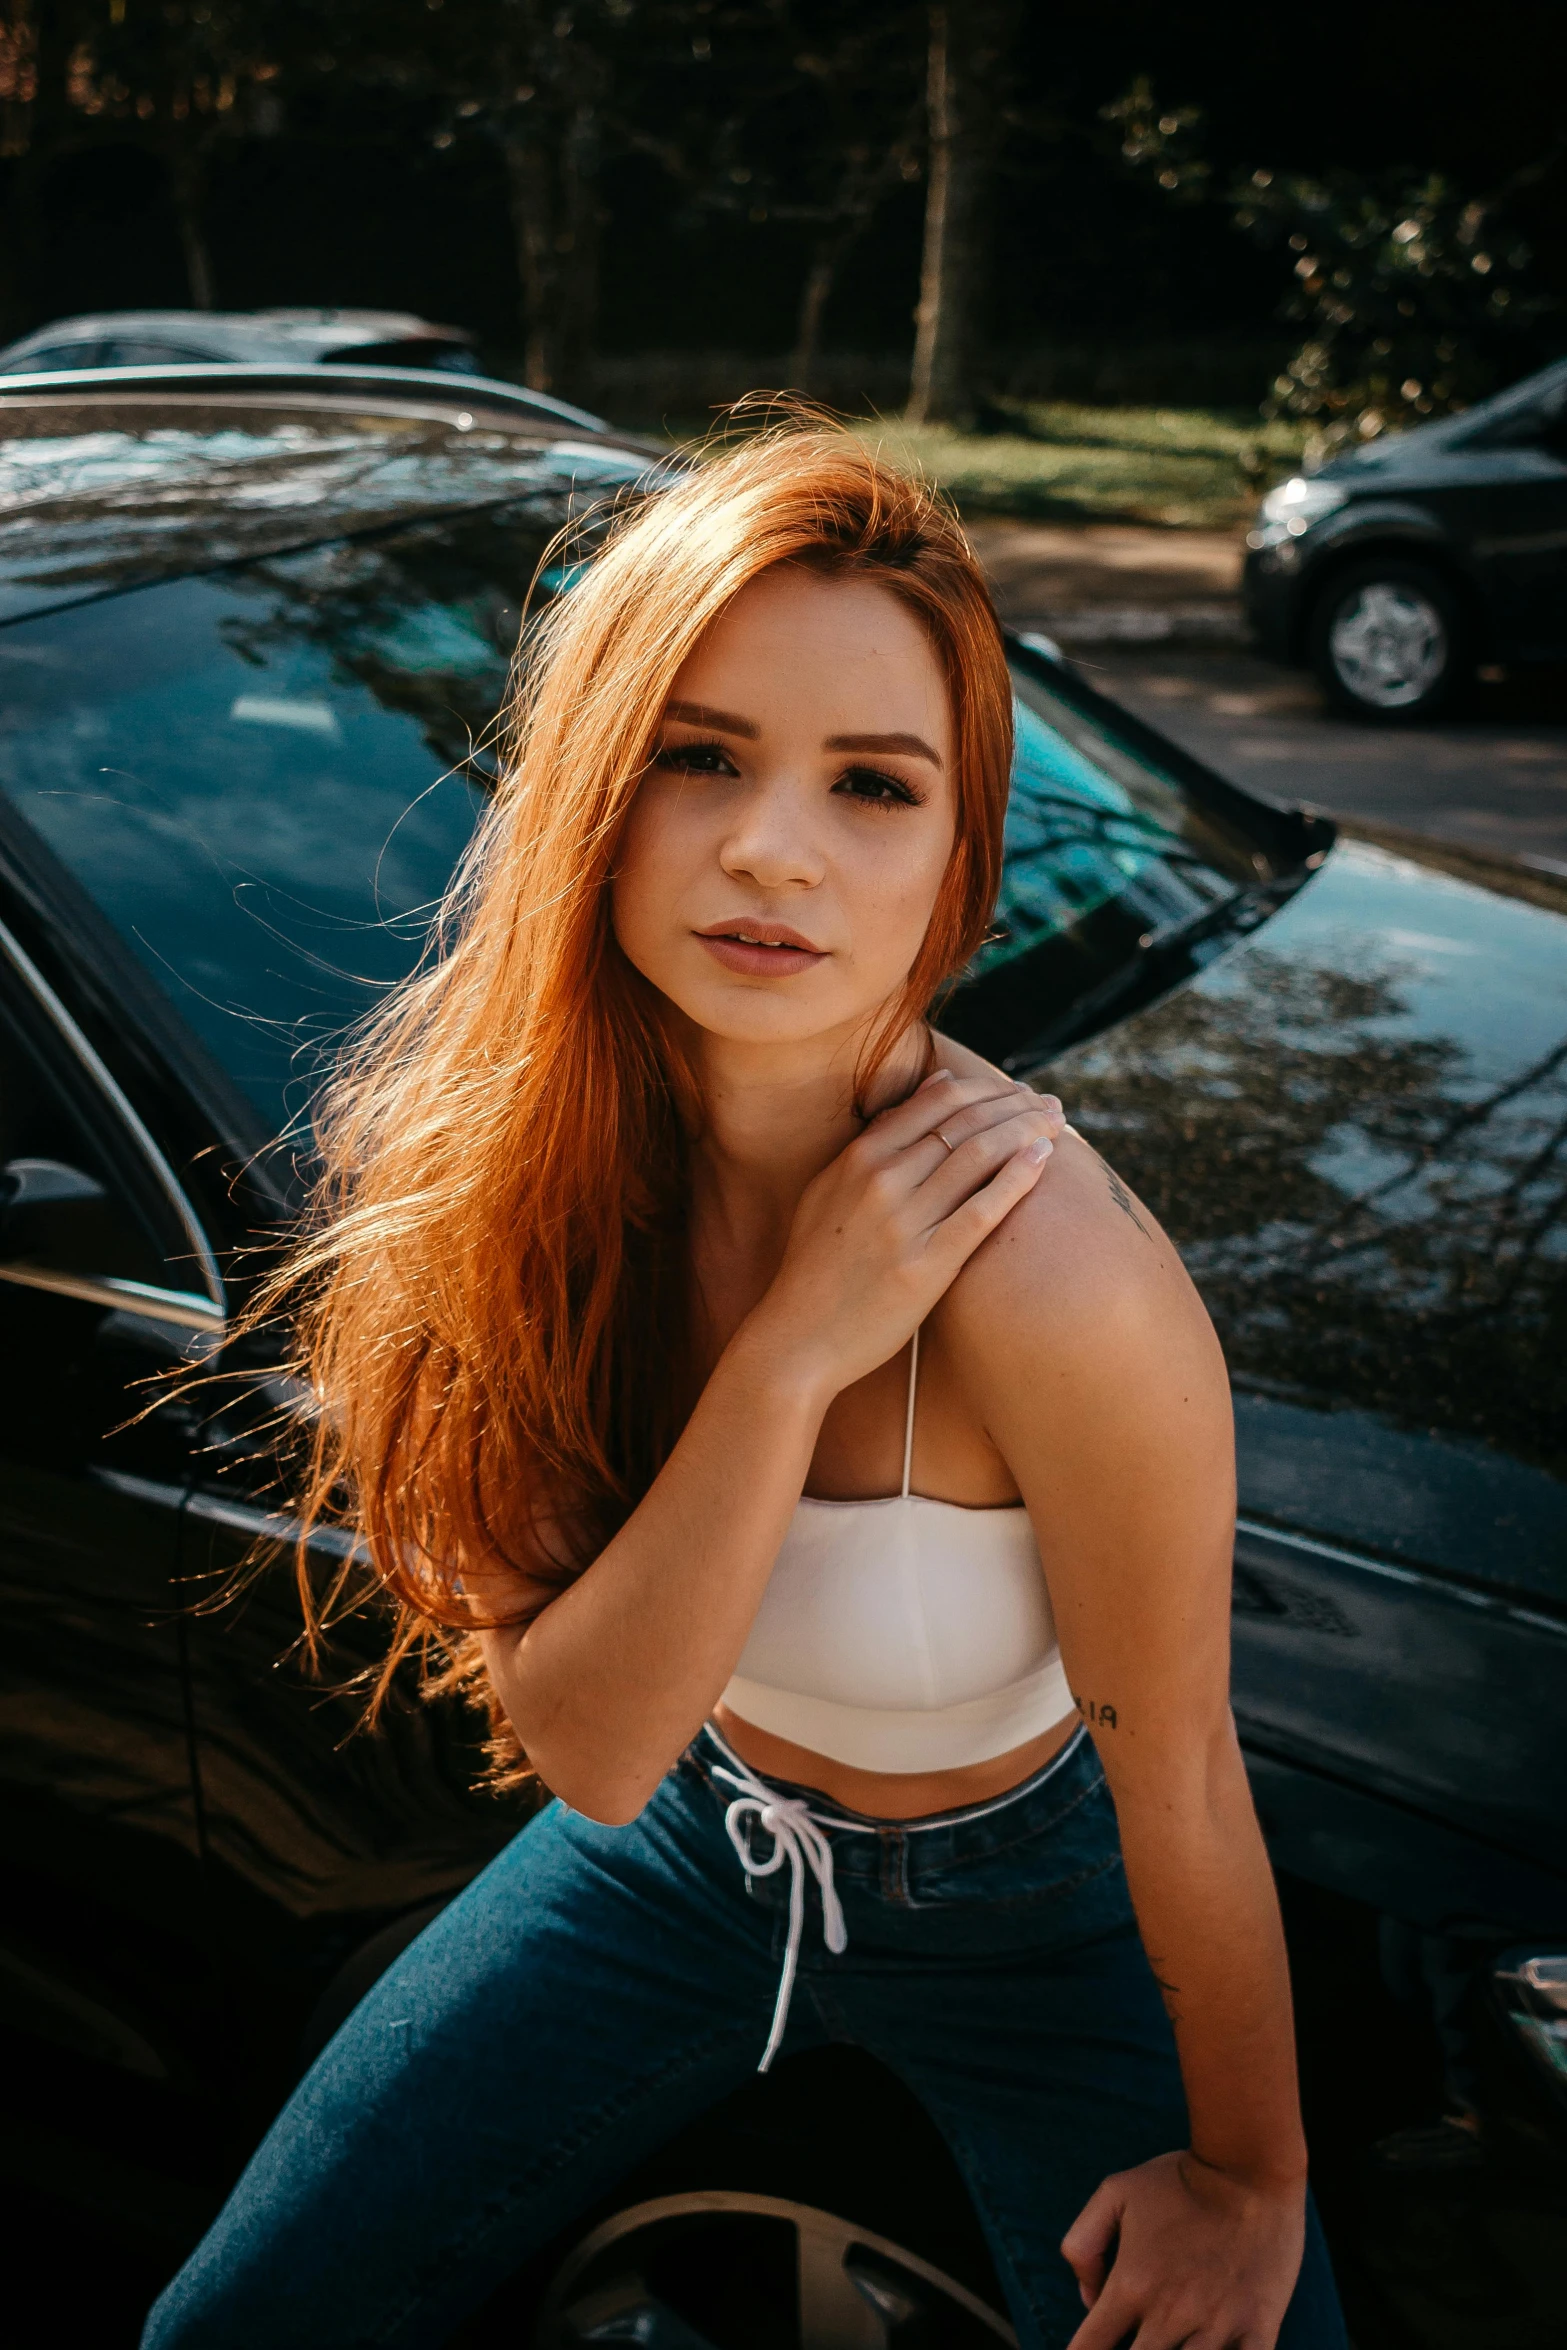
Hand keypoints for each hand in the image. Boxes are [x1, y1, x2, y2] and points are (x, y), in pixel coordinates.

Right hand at [748, 1069, 1063, 1399]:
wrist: (798, 1336)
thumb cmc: (818, 1264)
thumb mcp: (831, 1187)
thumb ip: (881, 1137)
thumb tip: (939, 1083)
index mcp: (857, 1158)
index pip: (936, 1101)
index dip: (986, 1088)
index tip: (1016, 1090)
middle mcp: (880, 1181)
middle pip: (964, 1123)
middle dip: (1015, 1105)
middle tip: (1049, 1103)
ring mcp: (903, 1223)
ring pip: (978, 1156)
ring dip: (1026, 1131)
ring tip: (1056, 1123)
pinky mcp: (925, 1266)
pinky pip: (982, 1211)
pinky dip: (1017, 1177)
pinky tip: (1043, 1158)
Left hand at [1062, 2150, 1305, 2349]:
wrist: (1250, 2166)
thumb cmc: (1180, 2179)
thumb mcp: (1114, 2192)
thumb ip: (1084, 2244)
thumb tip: (1088, 2299)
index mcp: (1131, 2285)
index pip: (1089, 2349)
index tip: (1095, 2345)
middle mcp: (1170, 2314)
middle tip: (1137, 2337)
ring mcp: (1217, 2326)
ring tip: (1172, 2341)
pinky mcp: (1259, 2329)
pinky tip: (1216, 2349)